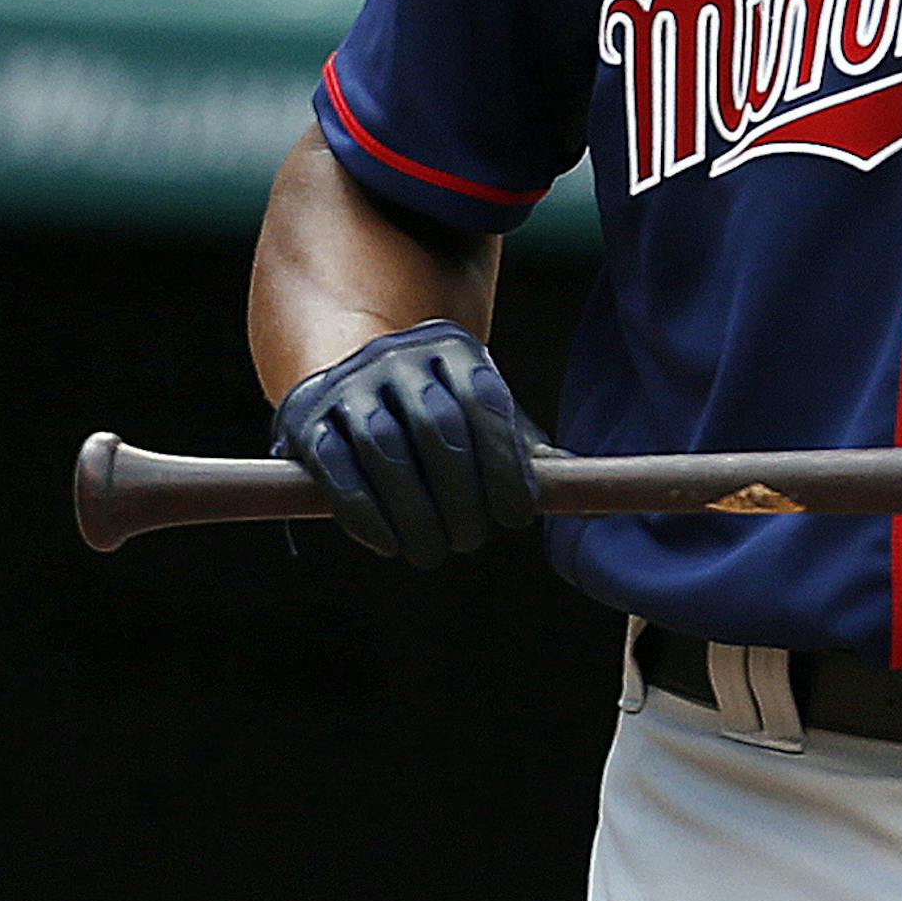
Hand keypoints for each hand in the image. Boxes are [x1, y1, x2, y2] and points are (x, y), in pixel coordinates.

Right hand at [271, 320, 540, 568]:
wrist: (351, 379)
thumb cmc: (437, 411)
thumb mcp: (479, 415)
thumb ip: (525, 451)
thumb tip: (594, 499)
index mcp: (454, 348)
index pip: (483, 402)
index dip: (504, 463)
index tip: (517, 517)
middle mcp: (400, 356)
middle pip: (436, 426)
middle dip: (460, 493)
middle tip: (472, 540)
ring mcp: (351, 384)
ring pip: (385, 449)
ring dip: (414, 512)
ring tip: (434, 551)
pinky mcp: (307, 419)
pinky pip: (337, 469)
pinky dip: (366, 513)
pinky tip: (391, 544)